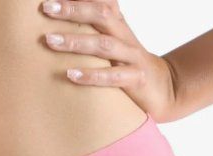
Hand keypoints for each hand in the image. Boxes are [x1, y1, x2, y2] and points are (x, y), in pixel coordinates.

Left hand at [41, 0, 177, 121]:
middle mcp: (124, 37)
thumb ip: (94, 29)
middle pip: (101, 15)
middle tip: (46, 8)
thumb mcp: (113, 42)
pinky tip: (70, 74)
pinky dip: (91, 76)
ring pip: (104, 45)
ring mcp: (132, 58)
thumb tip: (64, 18)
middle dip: (72, 10)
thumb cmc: (129, 66)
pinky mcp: (137, 80)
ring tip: (50, 40)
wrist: (166, 89)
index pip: (101, 2)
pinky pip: (113, 77)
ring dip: (75, 41)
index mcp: (117, 26)